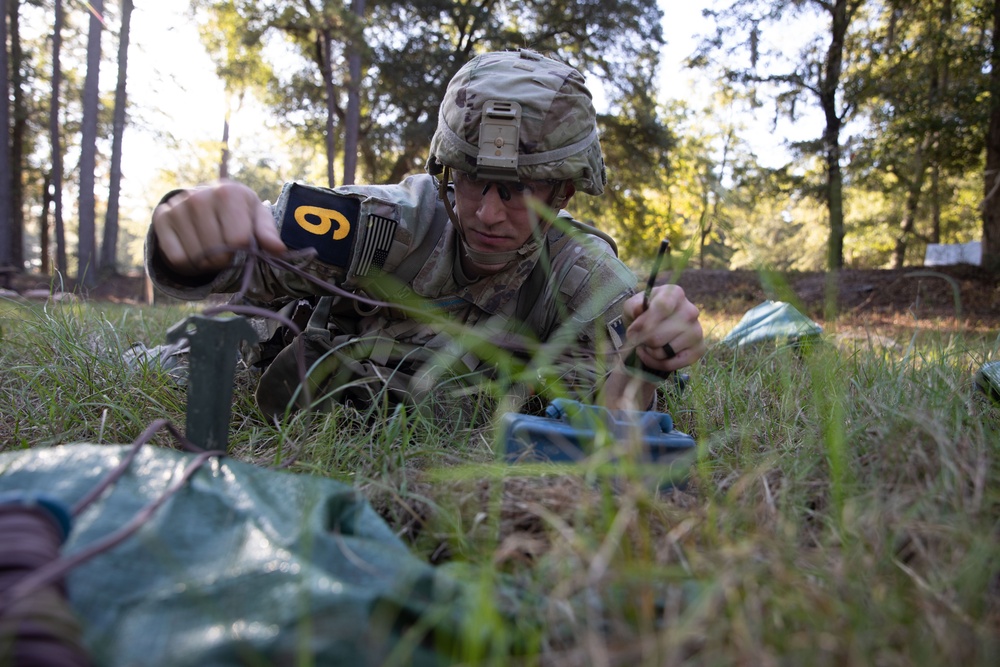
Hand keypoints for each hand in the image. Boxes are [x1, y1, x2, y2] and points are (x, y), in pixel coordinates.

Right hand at [152, 181, 286, 275]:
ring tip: (210, 249)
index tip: (242, 245)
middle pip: (215, 251)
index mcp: (229, 193)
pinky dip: (187, 263)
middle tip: (225, 251)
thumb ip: (268, 233)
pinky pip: (176, 258)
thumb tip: (278, 250)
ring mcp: (178, 206)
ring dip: (206, 263)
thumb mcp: (257, 217)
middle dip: (224, 259)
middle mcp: (200, 196)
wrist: (206, 201)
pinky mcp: (162, 218)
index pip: (237, 240)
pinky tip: (193, 249)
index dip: (243, 251)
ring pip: (195, 257)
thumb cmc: (238, 212)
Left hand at [622, 284, 704, 373]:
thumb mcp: (633, 306)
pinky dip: (656, 363)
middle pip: (657, 336)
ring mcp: (697, 331)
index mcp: (675, 294)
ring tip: (646, 345)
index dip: (645, 322)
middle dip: (642, 341)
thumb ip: (632, 306)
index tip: (633, 330)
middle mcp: (690, 311)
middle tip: (639, 338)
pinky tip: (653, 356)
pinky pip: (670, 364)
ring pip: (662, 352)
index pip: (662, 307)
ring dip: (648, 352)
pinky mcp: (699, 349)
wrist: (657, 328)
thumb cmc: (643, 314)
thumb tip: (638, 310)